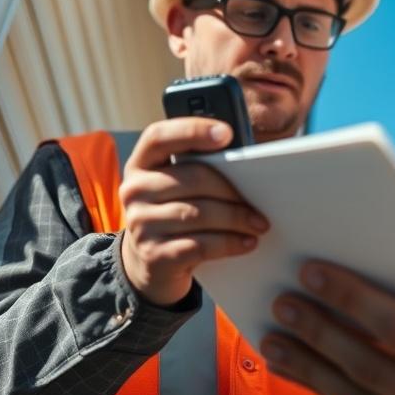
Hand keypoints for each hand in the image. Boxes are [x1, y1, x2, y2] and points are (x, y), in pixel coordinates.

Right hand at [119, 118, 269, 305]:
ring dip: (236, 219)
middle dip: (232, 191)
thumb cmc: (177, 212)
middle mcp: (134, 190)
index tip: (227, 134)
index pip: (160, 136)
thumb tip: (250, 165)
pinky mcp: (153, 254)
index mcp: (142, 163)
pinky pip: (199, 245)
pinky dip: (229, 243)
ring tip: (259, 224)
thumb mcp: (179, 187)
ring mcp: (140, 223)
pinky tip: (246, 243)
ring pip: (198, 214)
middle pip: (192, 178)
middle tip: (259, 204)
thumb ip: (202, 167)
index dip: (193, 130)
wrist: (152, 263)